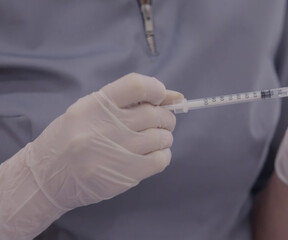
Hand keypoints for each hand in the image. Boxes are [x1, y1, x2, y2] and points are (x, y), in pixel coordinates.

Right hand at [0, 73, 181, 238]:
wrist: (45, 178)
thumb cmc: (68, 139)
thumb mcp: (89, 111)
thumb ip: (128, 101)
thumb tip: (175, 97)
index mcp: (95, 105)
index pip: (136, 86)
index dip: (157, 89)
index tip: (159, 98)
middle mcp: (105, 126)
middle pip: (153, 114)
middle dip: (165, 117)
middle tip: (161, 122)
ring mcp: (116, 151)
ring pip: (160, 137)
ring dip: (164, 137)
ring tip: (155, 140)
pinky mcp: (125, 174)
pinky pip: (160, 160)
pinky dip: (163, 155)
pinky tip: (154, 155)